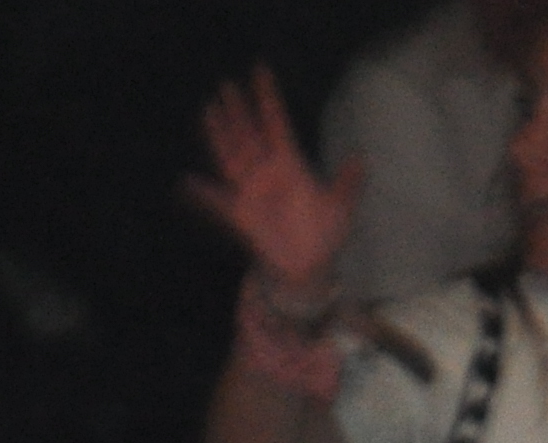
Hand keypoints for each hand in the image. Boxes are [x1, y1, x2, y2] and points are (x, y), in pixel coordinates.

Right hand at [185, 70, 360, 293]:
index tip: (260, 71)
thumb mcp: (340, 208)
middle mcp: (268, 172)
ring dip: (220, 135)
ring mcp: (252, 191)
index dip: (267, 98)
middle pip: (249, 134)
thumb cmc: (326, 235)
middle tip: (226, 85)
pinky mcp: (241, 214)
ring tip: (209, 110)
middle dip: (238, 111)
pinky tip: (186, 182)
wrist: (309, 266)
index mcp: (291, 164)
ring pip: (231, 155)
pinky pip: (218, 201)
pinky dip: (202, 194)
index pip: (276, 122)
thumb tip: (360, 157)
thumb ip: (347, 183)